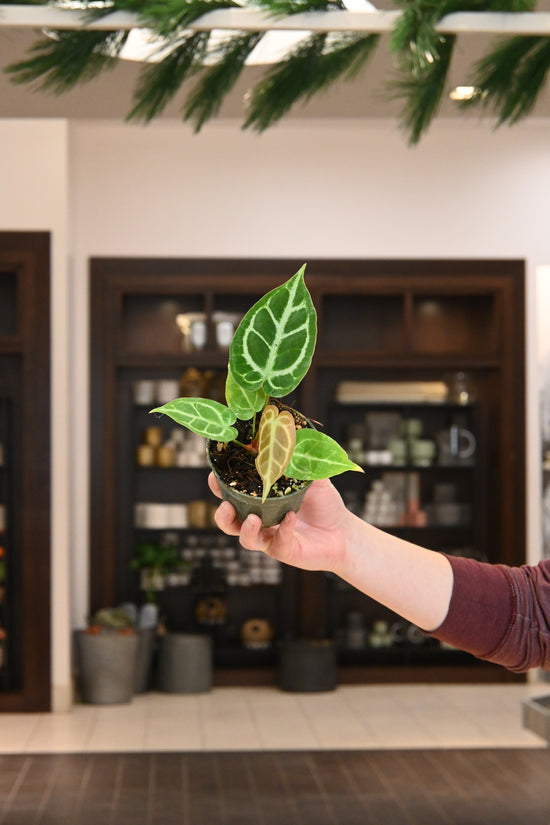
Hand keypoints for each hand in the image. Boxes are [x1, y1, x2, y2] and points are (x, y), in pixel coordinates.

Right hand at [208, 473, 350, 572]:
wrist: (344, 533)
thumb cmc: (325, 505)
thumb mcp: (314, 478)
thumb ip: (303, 461)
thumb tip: (296, 436)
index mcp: (261, 501)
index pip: (232, 494)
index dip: (219, 487)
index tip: (214, 476)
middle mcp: (261, 521)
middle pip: (230, 522)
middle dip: (223, 515)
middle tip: (226, 506)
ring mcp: (270, 538)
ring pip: (246, 539)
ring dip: (245, 530)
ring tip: (254, 519)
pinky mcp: (284, 551)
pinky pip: (278, 543)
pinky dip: (283, 530)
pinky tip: (291, 518)